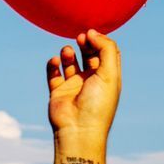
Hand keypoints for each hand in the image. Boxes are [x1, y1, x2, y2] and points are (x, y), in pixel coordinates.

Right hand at [46, 28, 120, 145]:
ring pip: (70, 62)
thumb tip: (93, 32)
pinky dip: (53, 63)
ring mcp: (74, 86)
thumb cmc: (98, 104)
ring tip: (67, 52)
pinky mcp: (58, 92)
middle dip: (85, 43)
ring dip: (68, 53)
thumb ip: (106, 49)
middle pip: (89, 54)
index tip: (93, 33)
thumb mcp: (110, 74)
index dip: (101, 40)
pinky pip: (53, 72)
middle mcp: (91, 81)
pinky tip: (56, 61)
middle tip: (81, 37)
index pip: (107, 53)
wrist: (78, 131)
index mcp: (107, 78)